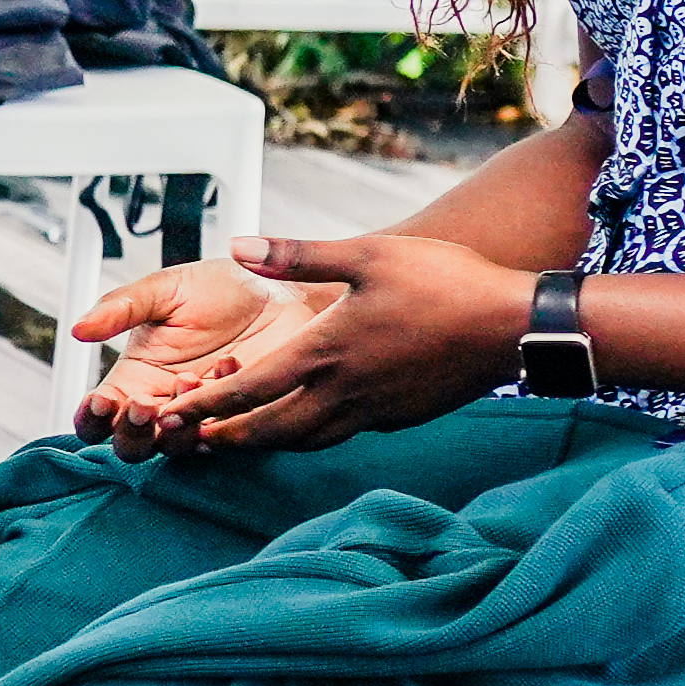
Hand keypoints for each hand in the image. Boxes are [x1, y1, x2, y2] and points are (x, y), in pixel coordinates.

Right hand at [65, 254, 292, 438]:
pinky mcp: (244, 421)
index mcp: (135, 377)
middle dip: (131, 434)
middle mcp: (165, 404)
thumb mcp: (164, 288)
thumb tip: (77, 330)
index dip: (91, 419)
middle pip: (131, 447)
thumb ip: (121, 307)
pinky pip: (226, 437)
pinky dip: (223, 410)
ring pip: (176, 451)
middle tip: (142, 405)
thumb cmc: (223, 287)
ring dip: (177, 426)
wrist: (285, 288)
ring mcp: (205, 417)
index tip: (100, 401)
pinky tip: (230, 367)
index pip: (98, 417)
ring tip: (188, 380)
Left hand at [121, 228, 534, 449]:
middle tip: (189, 440)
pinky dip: (313, 435)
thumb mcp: (368, 254)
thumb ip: (299, 255)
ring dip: (267, 440)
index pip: (249, 388)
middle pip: (270, 427)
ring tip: (238, 440)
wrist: (513, 326)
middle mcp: (343, 391)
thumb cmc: (444, 282)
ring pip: (306, 437)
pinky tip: (308, 426)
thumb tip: (237, 245)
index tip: (171, 414)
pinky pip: (344, 433)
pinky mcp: (400, 415)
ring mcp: (373, 409)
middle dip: (227, 435)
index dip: (206, 404)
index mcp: (326, 351)